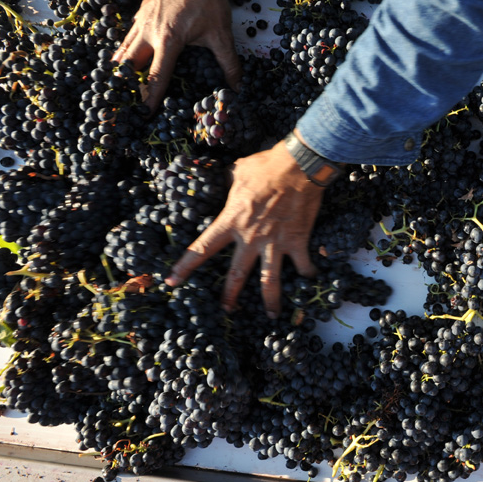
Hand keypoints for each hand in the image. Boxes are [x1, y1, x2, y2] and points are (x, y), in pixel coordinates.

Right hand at [113, 0, 241, 109]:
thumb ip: (228, 63)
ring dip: (122, 68)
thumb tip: (237, 87)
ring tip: (119, 85)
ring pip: (124, 49)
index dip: (150, 98)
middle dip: (127, 84)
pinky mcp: (140, 11)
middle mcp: (148, 32)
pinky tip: (127, 56)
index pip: (156, 77)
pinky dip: (125, 49)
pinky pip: (128, 35)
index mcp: (168, 41)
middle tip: (125, 102)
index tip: (144, 115)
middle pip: (130, 65)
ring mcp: (141, 20)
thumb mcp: (221, 33)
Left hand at [165, 139, 321, 318]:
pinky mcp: (297, 242)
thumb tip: (228, 178)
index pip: (202, 249)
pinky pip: (302, 265)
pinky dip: (307, 274)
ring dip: (270, 300)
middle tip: (225, 310)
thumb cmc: (267, 165)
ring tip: (271, 315)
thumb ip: (231, 181)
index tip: (172, 282)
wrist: (299, 166)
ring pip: (270, 281)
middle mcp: (251, 238)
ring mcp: (275, 243)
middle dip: (229, 296)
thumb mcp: (239, 171)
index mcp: (231, 221)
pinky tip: (309, 280)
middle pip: (236, 275)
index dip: (185, 267)